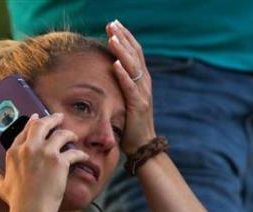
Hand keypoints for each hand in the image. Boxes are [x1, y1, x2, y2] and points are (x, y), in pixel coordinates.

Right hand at [0, 113, 88, 211]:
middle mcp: (28, 148)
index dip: (31, 123)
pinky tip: (84, 156)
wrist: (30, 209)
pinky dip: (80, 154)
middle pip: (41, 125)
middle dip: (51, 118)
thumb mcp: (3, 188)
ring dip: (68, 133)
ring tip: (73, 136)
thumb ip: (0, 180)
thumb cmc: (17, 200)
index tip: (36, 119)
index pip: (24, 132)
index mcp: (14, 153)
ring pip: (60, 134)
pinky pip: (74, 152)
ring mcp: (45, 153)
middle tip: (58, 117)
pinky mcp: (59, 161)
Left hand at [106, 20, 155, 154]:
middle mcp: (145, 84)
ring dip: (122, 51)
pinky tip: (115, 64)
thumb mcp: (125, 101)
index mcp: (141, 81)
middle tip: (112, 23)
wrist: (142, 146)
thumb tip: (108, 73)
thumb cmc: (130, 125)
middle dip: (123, 37)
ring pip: (133, 67)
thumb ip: (120, 87)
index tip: (114, 24)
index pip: (134, 53)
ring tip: (112, 38)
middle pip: (135, 54)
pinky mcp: (138, 107)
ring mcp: (143, 94)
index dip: (126, 37)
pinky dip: (123, 75)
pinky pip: (130, 88)